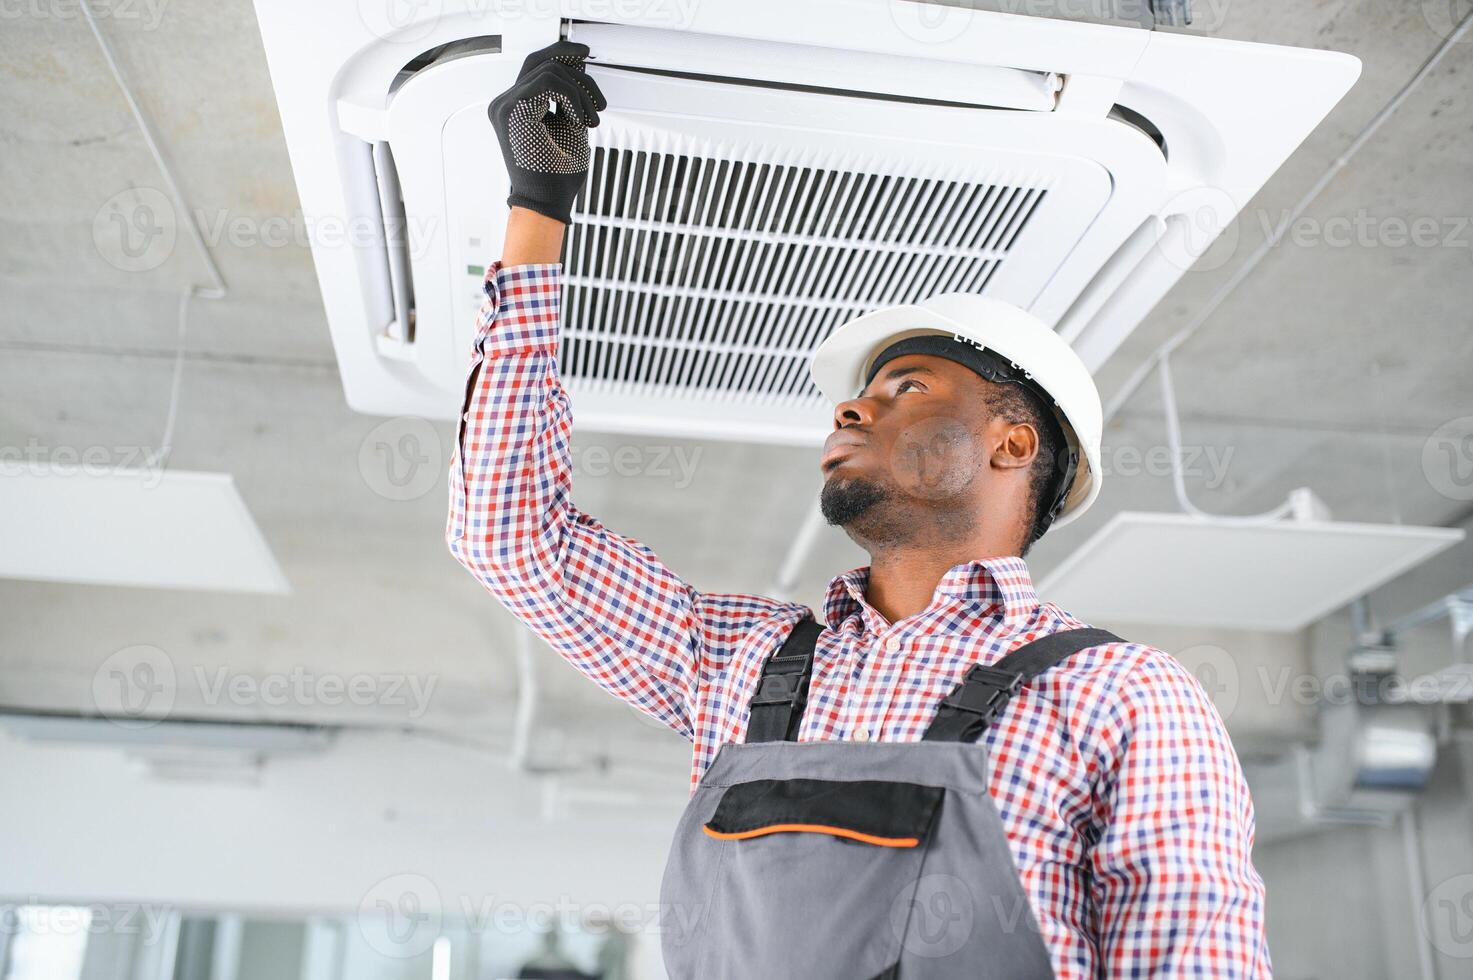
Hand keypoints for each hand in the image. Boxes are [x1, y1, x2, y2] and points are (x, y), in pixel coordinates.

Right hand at [488, 40, 607, 224]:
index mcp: (515, 106)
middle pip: (540, 62)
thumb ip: (570, 98)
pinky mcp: (511, 110)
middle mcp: (505, 103)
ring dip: (580, 92)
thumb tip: (578, 69)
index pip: (537, 67)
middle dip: (576, 70)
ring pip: (549, 70)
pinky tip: (579, 120)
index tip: (585, 57)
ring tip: (590, 119)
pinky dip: (572, 98)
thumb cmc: (556, 174)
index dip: (562, 55)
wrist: (546, 201)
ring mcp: (505, 105)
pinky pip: (549, 83)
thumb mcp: (569, 126)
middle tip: (597, 91)